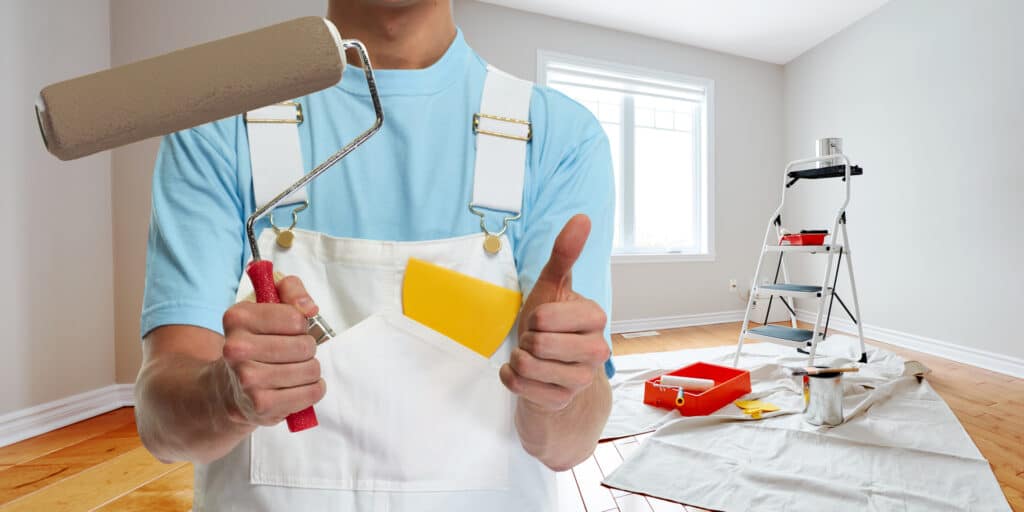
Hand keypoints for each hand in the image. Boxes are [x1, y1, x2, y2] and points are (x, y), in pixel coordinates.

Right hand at [220, 276, 325, 425]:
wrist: (231, 387)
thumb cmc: (257, 341)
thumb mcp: (269, 304)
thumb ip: (291, 290)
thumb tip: (309, 308)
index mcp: (238, 318)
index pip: (296, 318)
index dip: (301, 325)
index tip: (290, 330)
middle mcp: (236, 348)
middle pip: (305, 346)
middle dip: (307, 348)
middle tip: (293, 353)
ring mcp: (247, 379)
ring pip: (310, 369)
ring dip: (311, 370)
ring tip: (295, 370)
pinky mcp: (261, 404)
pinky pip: (310, 392)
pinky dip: (313, 389)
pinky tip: (298, 386)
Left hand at [500, 214, 609, 411]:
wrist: (550, 368)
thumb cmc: (550, 324)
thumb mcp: (553, 286)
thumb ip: (566, 253)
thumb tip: (582, 217)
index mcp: (597, 318)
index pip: (545, 317)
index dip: (534, 317)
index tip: (543, 320)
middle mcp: (598, 351)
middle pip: (538, 343)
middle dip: (526, 339)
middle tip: (536, 340)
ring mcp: (582, 379)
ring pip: (528, 365)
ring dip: (518, 358)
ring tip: (532, 356)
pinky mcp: (562, 400)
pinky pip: (520, 386)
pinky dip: (512, 378)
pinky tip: (525, 374)